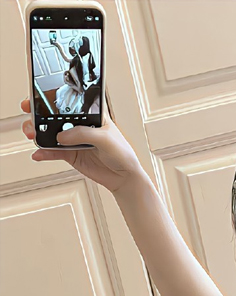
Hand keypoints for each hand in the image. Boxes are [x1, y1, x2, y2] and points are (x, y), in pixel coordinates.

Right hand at [20, 98, 142, 192]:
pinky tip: (38, 153)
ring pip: (50, 133)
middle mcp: (79, 124)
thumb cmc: (122, 152)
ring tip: (32, 134)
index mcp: (90, 112)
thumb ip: (84, 134)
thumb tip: (62, 136)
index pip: (69, 100)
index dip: (52, 96)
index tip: (37, 96)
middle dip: (38, 113)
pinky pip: (53, 152)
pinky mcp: (70, 154)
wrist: (124, 177)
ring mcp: (72, 139)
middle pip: (54, 115)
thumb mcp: (106, 138)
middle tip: (30, 114)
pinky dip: (44, 153)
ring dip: (38, 133)